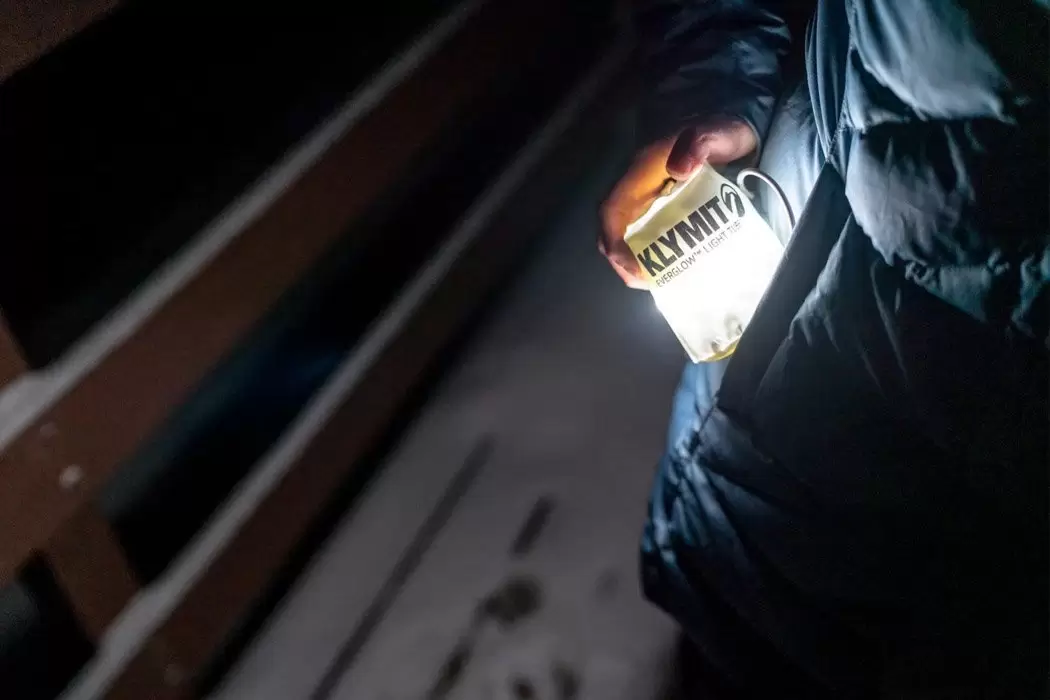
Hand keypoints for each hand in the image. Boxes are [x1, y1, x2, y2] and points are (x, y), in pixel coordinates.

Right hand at [599, 120, 757, 287]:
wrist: (741, 128)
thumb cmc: (725, 132)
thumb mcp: (716, 134)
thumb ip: (699, 144)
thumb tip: (678, 168)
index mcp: (642, 171)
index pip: (612, 210)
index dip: (615, 241)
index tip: (634, 266)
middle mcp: (640, 187)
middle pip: (614, 230)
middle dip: (623, 260)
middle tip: (648, 281)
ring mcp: (651, 199)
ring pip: (629, 237)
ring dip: (638, 262)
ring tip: (662, 281)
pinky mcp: (665, 209)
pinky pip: (648, 237)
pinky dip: (655, 257)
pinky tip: (674, 270)